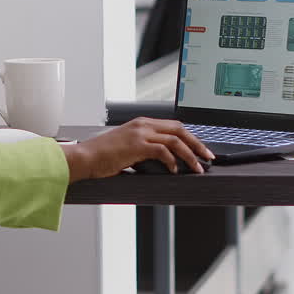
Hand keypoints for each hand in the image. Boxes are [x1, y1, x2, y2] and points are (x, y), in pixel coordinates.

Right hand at [59, 117, 213, 180]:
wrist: (85, 157)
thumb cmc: (101, 155)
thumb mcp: (125, 147)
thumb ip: (143, 149)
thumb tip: (162, 161)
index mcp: (140, 123)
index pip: (173, 126)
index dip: (190, 137)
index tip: (200, 149)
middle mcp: (142, 125)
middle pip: (179, 129)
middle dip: (198, 144)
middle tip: (208, 157)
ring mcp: (140, 134)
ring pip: (176, 140)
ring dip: (191, 155)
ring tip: (198, 168)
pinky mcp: (137, 145)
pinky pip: (163, 151)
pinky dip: (173, 161)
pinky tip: (174, 170)